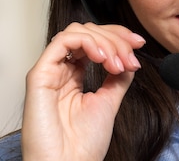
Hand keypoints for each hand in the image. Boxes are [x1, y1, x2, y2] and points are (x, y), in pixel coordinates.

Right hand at [21, 22, 144, 160]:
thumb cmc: (82, 145)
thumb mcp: (109, 101)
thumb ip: (117, 78)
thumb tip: (129, 56)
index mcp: (74, 76)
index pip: (95, 41)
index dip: (118, 36)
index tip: (138, 43)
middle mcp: (61, 70)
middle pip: (87, 32)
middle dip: (115, 38)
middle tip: (130, 56)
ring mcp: (50, 71)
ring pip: (77, 32)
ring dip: (105, 41)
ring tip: (118, 62)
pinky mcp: (39, 75)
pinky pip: (62, 41)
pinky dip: (88, 42)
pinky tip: (102, 58)